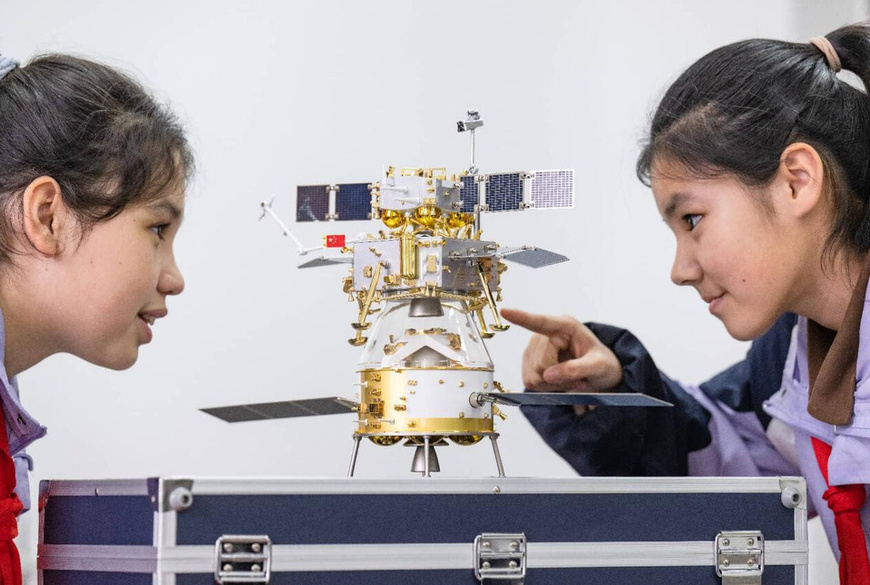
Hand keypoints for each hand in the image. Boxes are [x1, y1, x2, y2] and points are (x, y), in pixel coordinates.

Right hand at [501, 308, 622, 393]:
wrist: (599, 373)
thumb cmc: (602, 364)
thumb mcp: (599, 367)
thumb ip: (576, 369)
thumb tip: (549, 375)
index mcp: (565, 327)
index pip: (541, 322)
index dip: (522, 317)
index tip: (505, 311)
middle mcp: (545, 334)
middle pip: (540, 365)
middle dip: (559, 378)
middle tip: (577, 378)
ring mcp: (534, 347)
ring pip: (533, 375)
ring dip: (552, 384)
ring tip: (569, 379)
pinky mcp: (528, 361)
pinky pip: (529, 381)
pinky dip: (545, 387)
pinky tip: (558, 381)